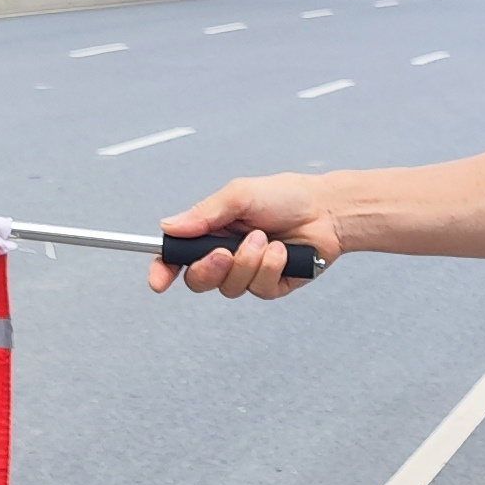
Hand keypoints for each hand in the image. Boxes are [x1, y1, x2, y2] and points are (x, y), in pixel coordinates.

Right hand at [150, 174, 343, 299]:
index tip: (159, 279)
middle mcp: (226, 255)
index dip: (163, 271)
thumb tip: (169, 226)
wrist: (326, 210)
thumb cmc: (285, 197)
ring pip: (230, 287)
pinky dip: (271, 268)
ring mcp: (248, 273)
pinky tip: (282, 251)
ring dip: (249, 262)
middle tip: (225, 251)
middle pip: (199, 281)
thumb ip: (204, 213)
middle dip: (210, 269)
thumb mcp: (240, 195)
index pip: (177, 257)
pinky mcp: (270, 285)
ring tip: (266, 239)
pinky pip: (259, 289)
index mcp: (211, 232)